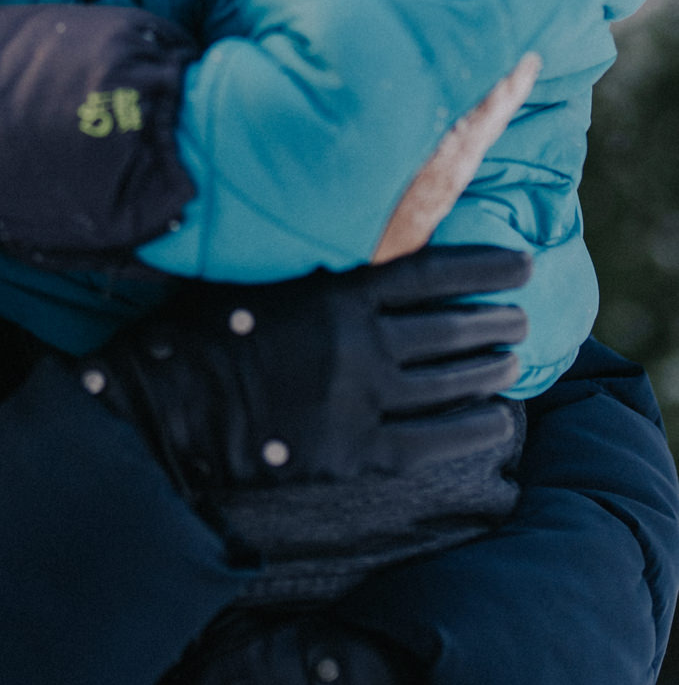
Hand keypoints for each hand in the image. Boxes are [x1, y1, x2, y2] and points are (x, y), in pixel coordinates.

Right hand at [70, 246, 529, 517]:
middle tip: (518, 316)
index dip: (487, 265)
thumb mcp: (258, 270)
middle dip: (499, 319)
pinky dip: (475, 428)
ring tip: (509, 362)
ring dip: (493, 370)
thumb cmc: (201, 326)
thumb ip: (313, 257)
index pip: (437, 271)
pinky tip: (496, 421)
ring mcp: (363, 401)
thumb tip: (361, 230)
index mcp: (338, 289)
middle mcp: (362, 342)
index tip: (520, 262)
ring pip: (454, 382)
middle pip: (456, 326)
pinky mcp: (356, 454)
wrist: (163, 407)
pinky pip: (436, 441)